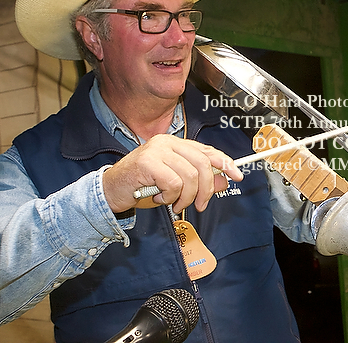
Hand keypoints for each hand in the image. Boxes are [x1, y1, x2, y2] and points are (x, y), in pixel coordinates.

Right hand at [102, 134, 243, 213]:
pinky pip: (174, 183)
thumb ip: (200, 181)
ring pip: (190, 176)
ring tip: (174, 204)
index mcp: (176, 143)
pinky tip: (159, 199)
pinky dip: (170, 197)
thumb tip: (224, 180)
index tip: (238, 175)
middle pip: (203, 164)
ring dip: (186, 197)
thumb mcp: (176, 186)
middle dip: (205, 189)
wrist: (110, 192)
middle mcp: (167, 142)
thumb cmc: (143, 187)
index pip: (207, 150)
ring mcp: (157, 150)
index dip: (225, 162)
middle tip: (199, 205)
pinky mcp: (147, 162)